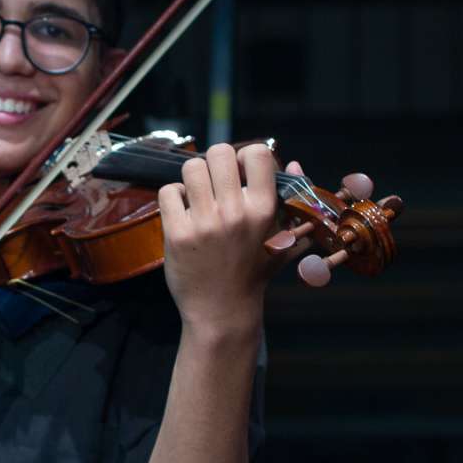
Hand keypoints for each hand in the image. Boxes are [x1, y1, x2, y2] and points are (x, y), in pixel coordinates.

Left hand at [156, 143, 375, 319]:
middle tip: (214, 183)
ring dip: (192, 179)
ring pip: (190, 168)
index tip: (241, 173)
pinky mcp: (177, 234)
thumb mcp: (282, 238)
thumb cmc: (253, 272)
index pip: (257, 153)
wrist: (222, 310)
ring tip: (197, 197)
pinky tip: (182, 212)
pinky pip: (168, 192)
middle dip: (215, 163)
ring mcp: (205, 223)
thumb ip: (292, 200)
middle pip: (219, 152)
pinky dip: (173, 198)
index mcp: (264, 209)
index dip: (246, 156)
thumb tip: (295, 162)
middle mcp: (235, 212)